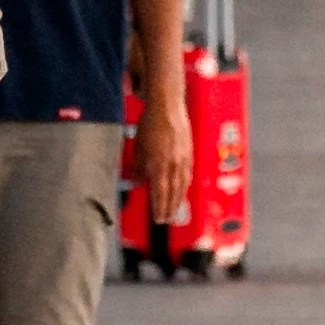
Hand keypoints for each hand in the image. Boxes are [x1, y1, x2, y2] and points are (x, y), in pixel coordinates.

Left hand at [137, 88, 193, 224]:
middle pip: (173, 193)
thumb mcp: (138, 147)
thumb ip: (138, 168)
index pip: (160, 194)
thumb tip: (135, 181)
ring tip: (175, 209)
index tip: (158, 218)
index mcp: (159, 165)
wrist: (167, 105)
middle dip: (170, 208)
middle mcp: (174, 164)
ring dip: (178, 199)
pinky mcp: (189, 153)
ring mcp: (184, 159)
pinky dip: (185, 185)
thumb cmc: (151, 123)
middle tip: (166, 219)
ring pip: (182, 185)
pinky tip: (183, 189)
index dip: (159, 208)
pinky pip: (188, 174)